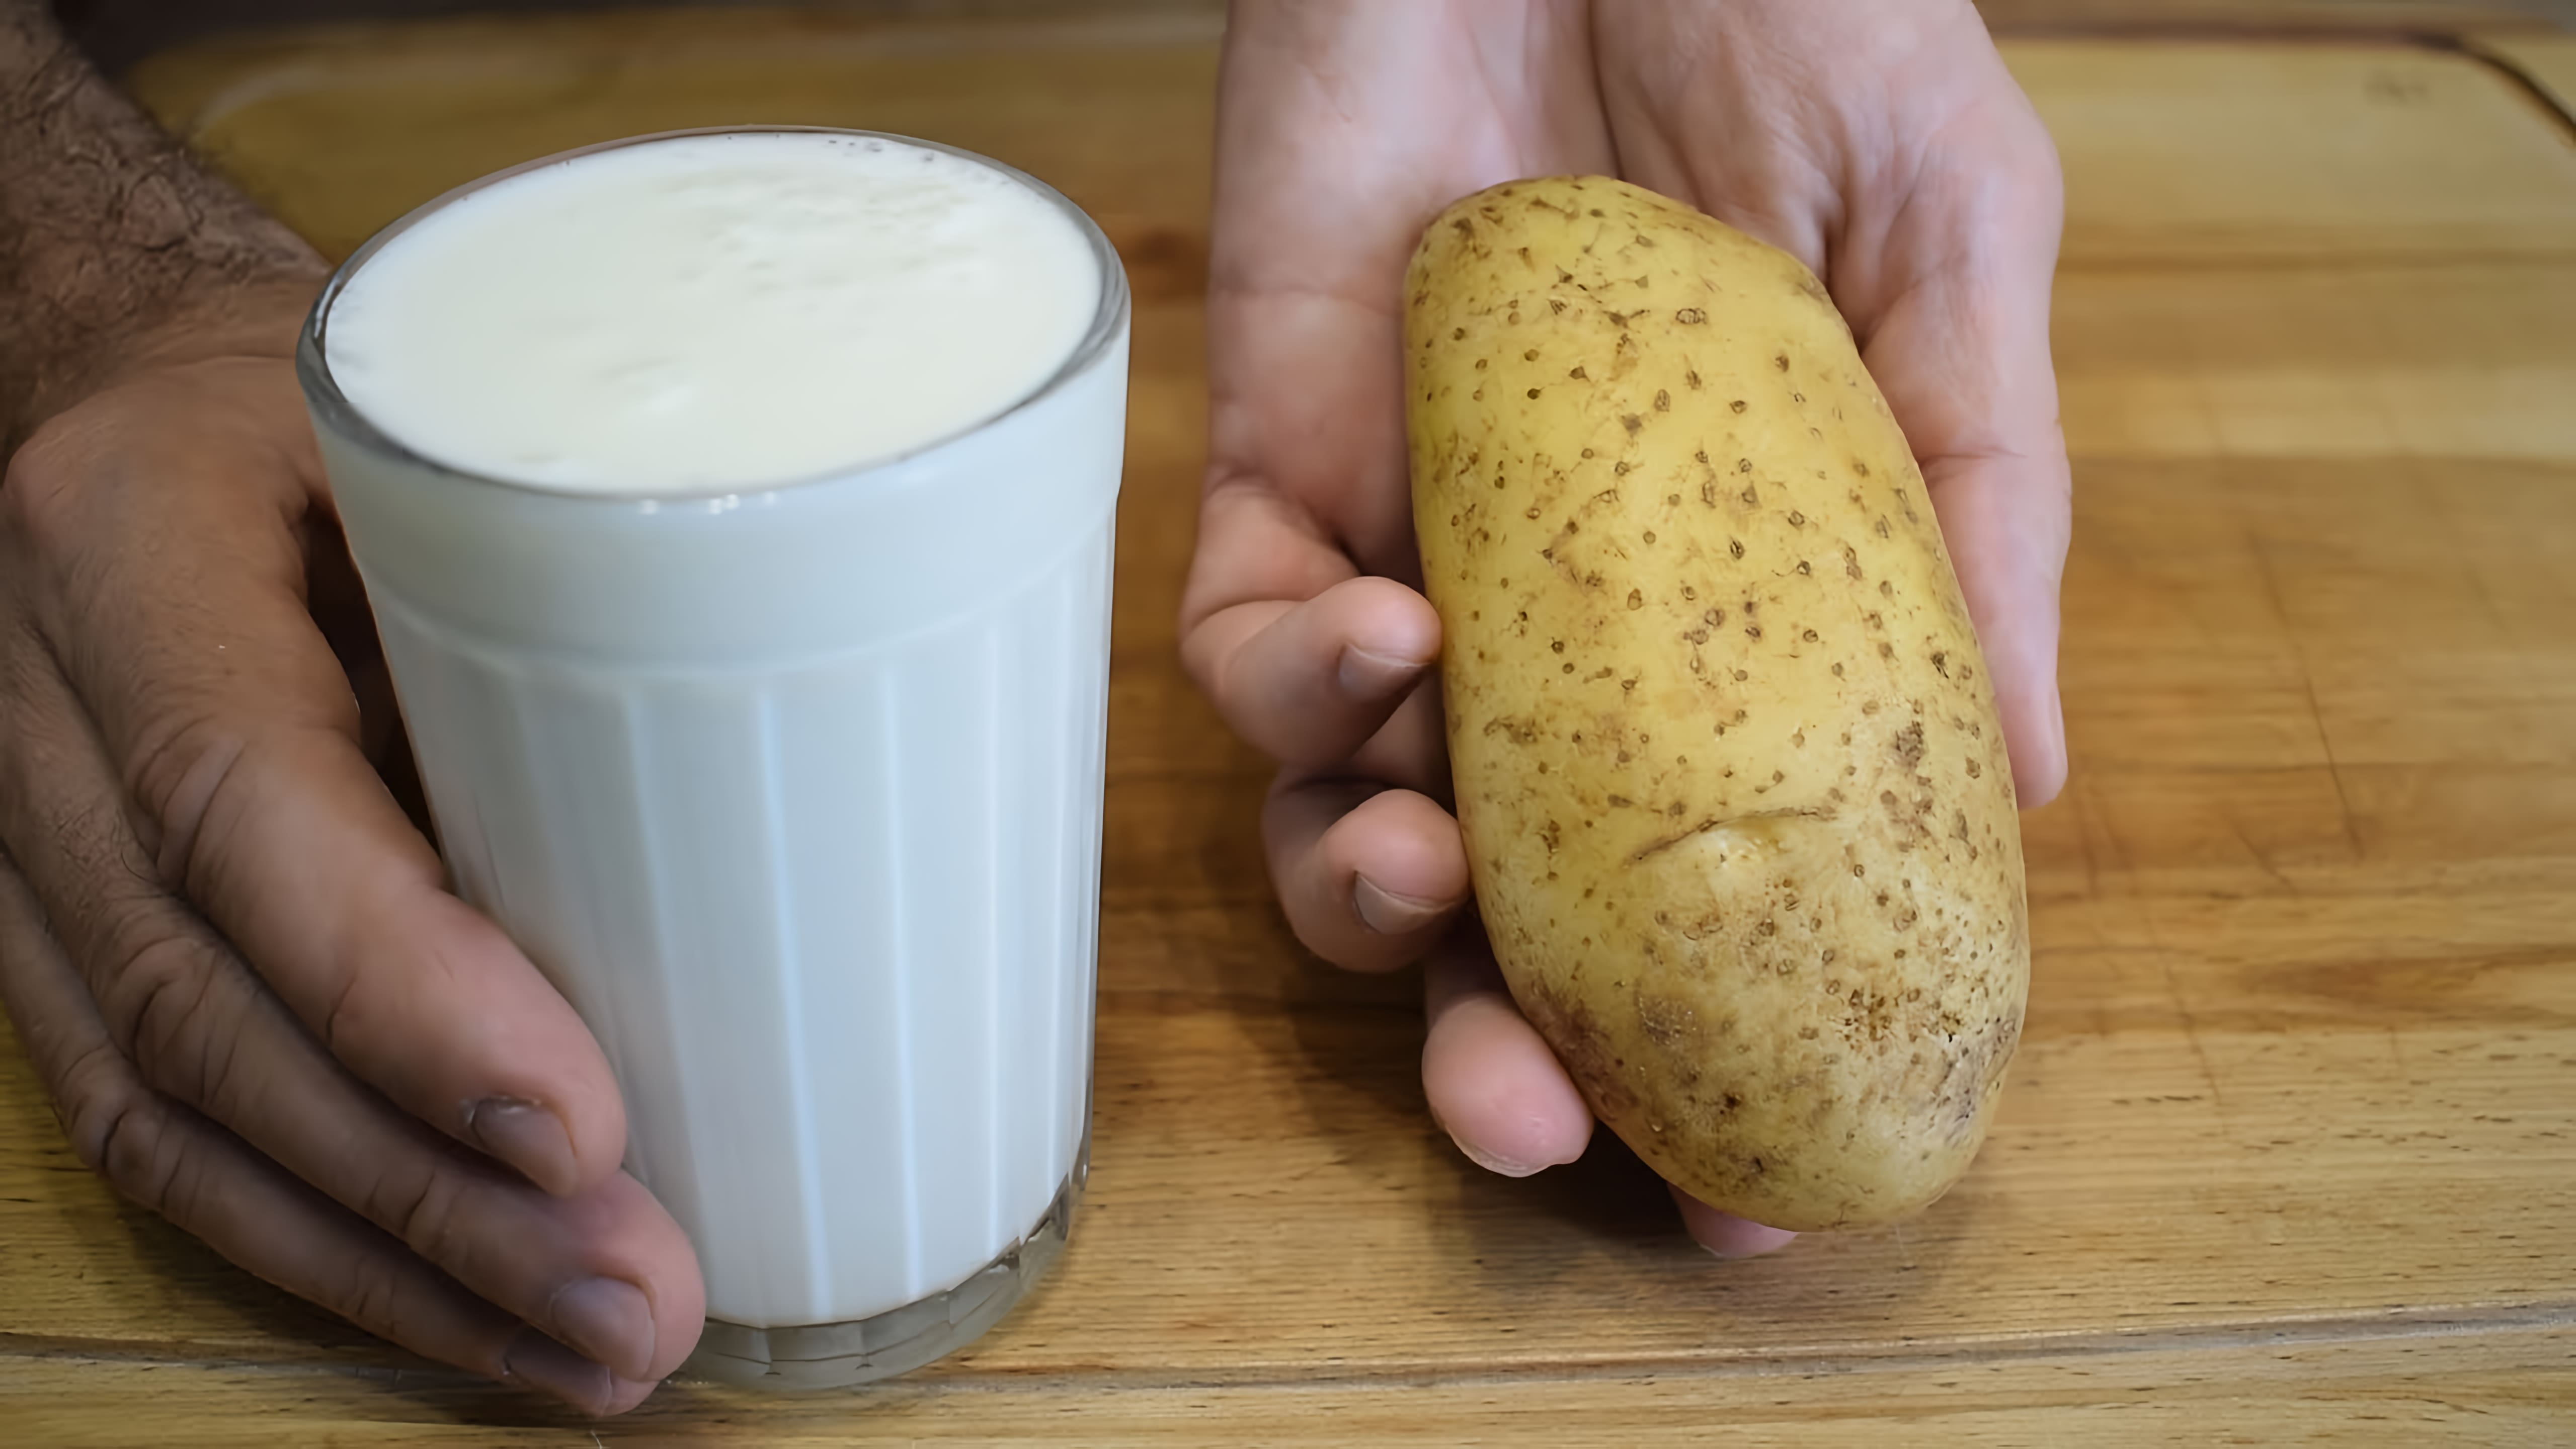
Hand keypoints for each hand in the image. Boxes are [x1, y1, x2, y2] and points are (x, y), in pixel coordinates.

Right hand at [0, 304, 703, 1412]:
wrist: (109, 381)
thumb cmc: (322, 413)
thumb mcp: (427, 454)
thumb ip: (536, 622)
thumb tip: (743, 848)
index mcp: (129, 547)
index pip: (234, 796)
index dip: (402, 985)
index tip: (581, 1123)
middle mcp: (32, 714)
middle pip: (207, 1006)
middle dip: (433, 1190)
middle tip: (637, 1304)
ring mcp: (13, 845)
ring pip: (174, 1110)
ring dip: (393, 1262)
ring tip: (591, 1355)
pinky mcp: (50, 934)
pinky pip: (158, 1124)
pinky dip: (319, 1240)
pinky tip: (465, 1313)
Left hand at [1182, 0, 2067, 1252]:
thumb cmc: (1784, 10)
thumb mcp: (1943, 241)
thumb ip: (1975, 497)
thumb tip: (2023, 779)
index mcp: (1736, 607)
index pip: (1720, 869)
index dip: (1721, 1034)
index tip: (1745, 1183)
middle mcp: (1562, 616)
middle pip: (1505, 903)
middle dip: (1498, 1038)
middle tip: (1532, 1112)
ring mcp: (1410, 543)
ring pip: (1339, 810)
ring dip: (1370, 891)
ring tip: (1436, 866)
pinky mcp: (1269, 458)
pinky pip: (1234, 638)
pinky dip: (1287, 679)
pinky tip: (1383, 636)